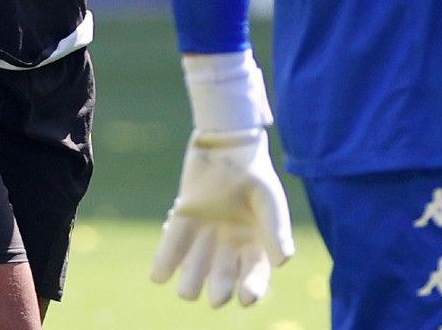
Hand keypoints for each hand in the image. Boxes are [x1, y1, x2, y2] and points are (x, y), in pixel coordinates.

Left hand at [151, 128, 294, 306]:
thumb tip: (281, 262)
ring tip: (188, 291)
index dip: (252, 290)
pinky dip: (164, 264)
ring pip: (194, 272)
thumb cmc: (252, 170)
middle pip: (222, 280)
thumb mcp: (267, 198)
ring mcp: (203, 237)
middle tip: (216, 297)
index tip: (245, 298)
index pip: (255, 276)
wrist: (225, 142)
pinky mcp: (181, 222)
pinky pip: (170, 250)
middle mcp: (228, 247)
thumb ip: (274, 228)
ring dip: (190, 283)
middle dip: (219, 291)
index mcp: (255, 244)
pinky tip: (160, 273)